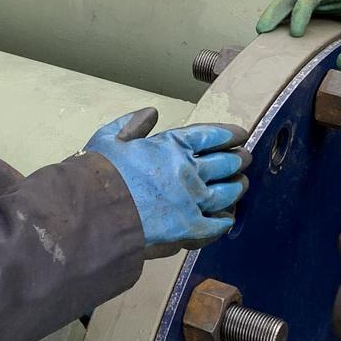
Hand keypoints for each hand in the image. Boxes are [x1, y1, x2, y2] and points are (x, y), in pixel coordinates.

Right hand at [84, 109, 249, 258]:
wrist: (95, 213)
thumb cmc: (100, 175)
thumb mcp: (110, 138)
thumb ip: (132, 123)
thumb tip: (152, 113)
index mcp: (172, 145)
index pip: (211, 135)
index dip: (230, 134)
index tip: (240, 135)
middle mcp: (189, 170)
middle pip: (225, 163)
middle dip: (238, 160)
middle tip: (245, 160)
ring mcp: (192, 200)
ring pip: (227, 192)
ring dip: (237, 187)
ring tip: (242, 185)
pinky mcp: (189, 227)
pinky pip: (216, 224)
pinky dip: (225, 220)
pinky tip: (228, 218)